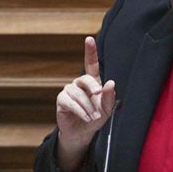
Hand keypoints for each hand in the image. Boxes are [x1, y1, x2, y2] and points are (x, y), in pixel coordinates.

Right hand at [55, 36, 115, 171]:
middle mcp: (79, 84)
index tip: (89, 39)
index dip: (90, 51)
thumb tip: (110, 82)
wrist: (82, 133)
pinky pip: (70, 102)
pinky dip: (80, 111)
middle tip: (98, 97)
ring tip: (93, 117)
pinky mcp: (62, 100)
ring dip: (88, 106)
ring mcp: (69, 91)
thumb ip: (109, 97)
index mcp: (92, 82)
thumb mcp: (107, 109)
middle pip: (85, 78)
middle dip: (93, 88)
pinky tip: (86, 117)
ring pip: (78, 93)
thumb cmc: (95, 118)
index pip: (90, 64)